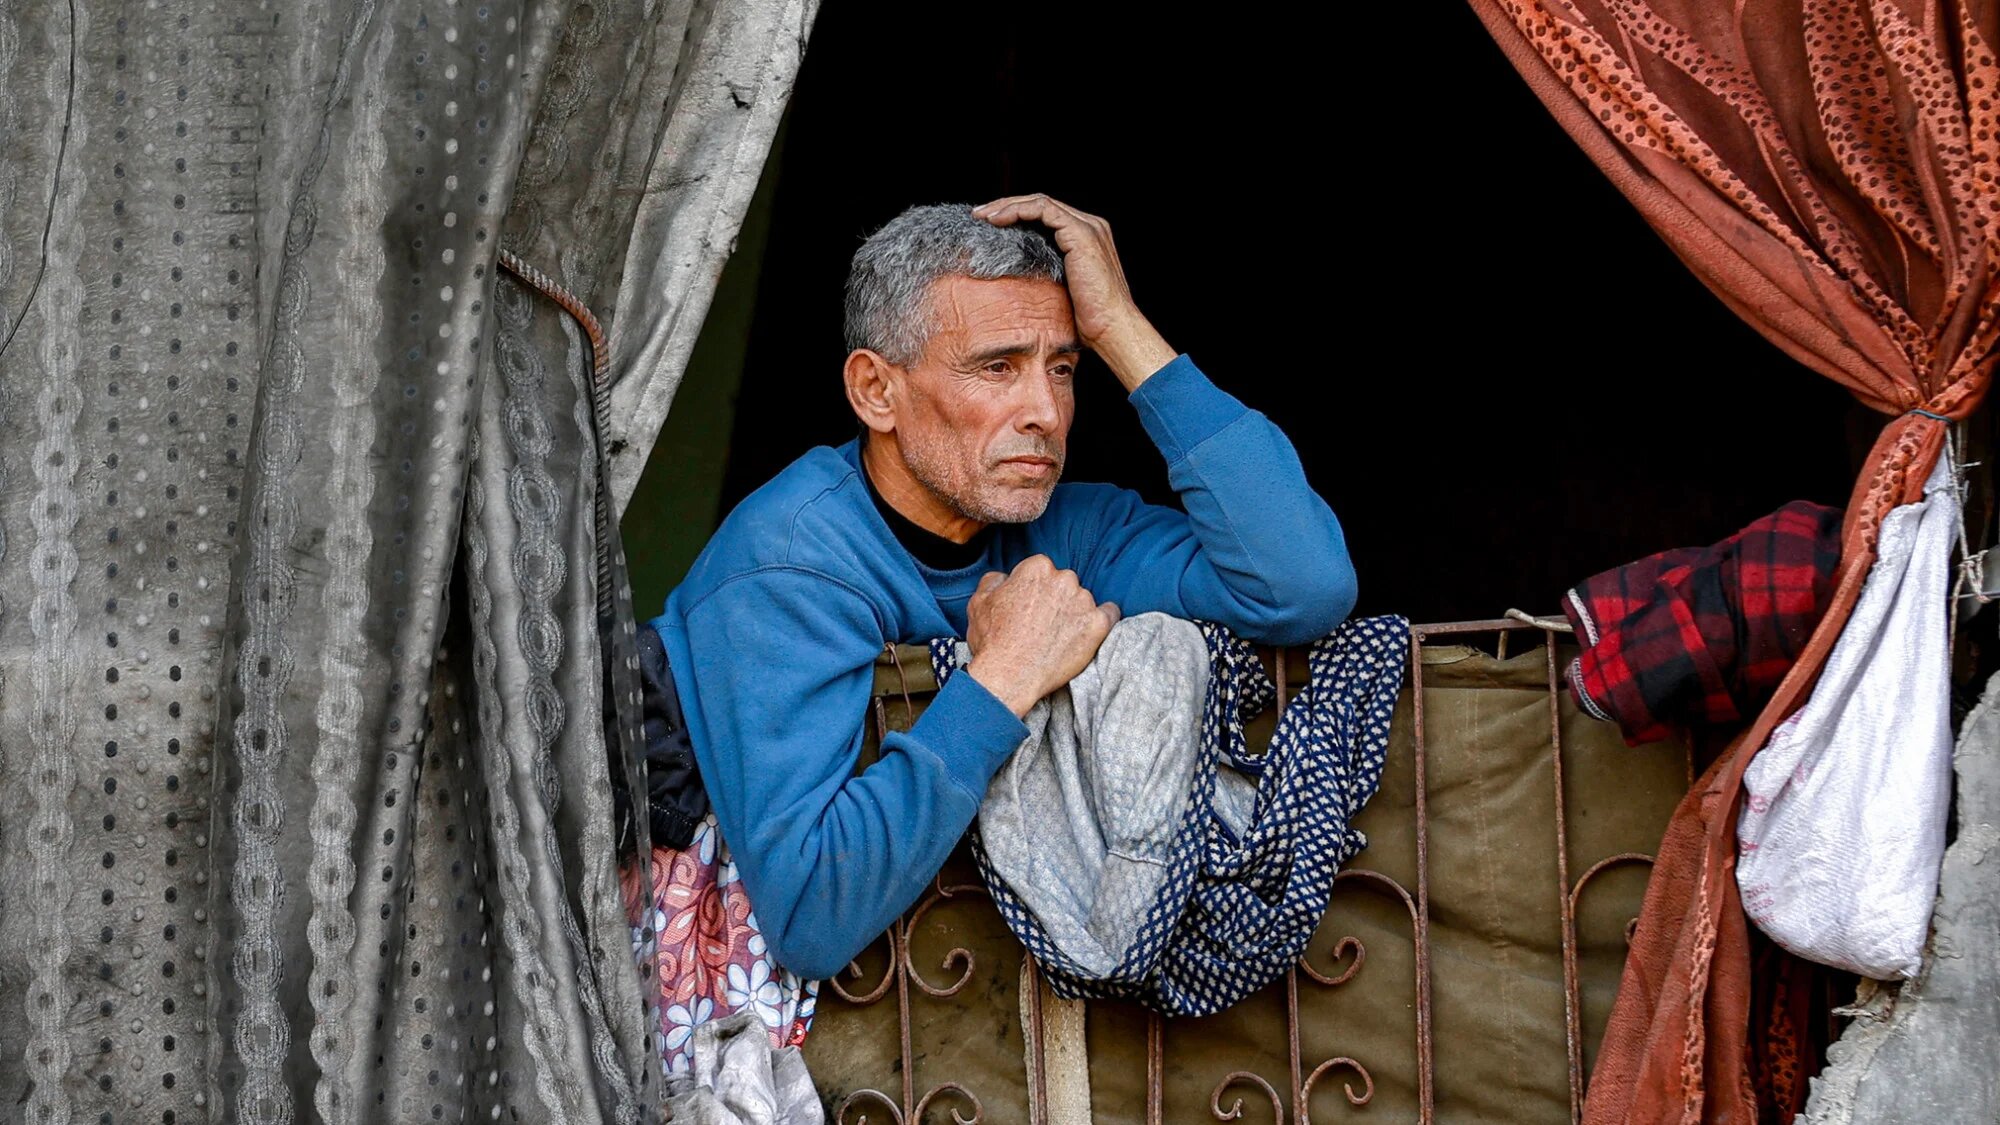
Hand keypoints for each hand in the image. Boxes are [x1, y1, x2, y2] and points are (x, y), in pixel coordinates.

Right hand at [962, 555, 1121, 716]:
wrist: (1009, 676)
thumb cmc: (993, 641)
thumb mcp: (979, 601)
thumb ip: (995, 580)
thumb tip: (1004, 577)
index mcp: (1037, 568)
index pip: (1042, 570)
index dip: (1034, 589)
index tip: (1030, 606)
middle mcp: (1064, 579)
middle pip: (1064, 583)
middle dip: (1056, 599)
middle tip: (1043, 623)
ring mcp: (1083, 601)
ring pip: (1083, 600)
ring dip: (1074, 612)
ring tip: (1058, 636)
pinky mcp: (1097, 625)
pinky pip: (1110, 614)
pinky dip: (1103, 619)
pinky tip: (1090, 630)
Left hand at [972, 194, 1177, 390]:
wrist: (1111, 328)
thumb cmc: (1089, 320)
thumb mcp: (1061, 289)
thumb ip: (1047, 270)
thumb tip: (1016, 272)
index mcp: (1086, 236)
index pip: (1046, 214)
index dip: (1016, 214)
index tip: (989, 225)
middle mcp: (1090, 225)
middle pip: (1041, 204)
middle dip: (1006, 206)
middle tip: (978, 215)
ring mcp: (1088, 226)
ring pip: (1039, 202)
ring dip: (1007, 205)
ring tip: (982, 216)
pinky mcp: (1081, 233)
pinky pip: (1043, 210)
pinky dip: (1017, 211)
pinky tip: (997, 221)